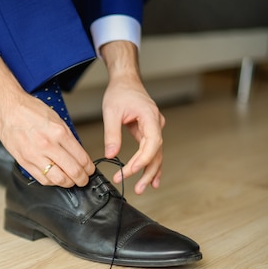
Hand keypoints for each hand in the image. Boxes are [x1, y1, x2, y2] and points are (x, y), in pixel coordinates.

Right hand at [0, 56, 93, 186]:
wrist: (7, 109)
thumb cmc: (30, 110)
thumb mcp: (56, 119)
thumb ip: (67, 138)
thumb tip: (78, 154)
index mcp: (59, 132)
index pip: (81, 157)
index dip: (89, 168)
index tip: (90, 170)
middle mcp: (48, 145)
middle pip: (73, 171)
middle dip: (82, 178)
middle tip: (84, 179)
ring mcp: (35, 155)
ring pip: (58, 179)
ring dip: (68, 183)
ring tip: (71, 181)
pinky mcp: (24, 162)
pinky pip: (42, 179)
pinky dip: (52, 182)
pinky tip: (55, 178)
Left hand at [100, 41, 164, 193]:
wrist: (126, 80)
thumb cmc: (120, 92)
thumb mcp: (111, 112)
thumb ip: (112, 134)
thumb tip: (111, 155)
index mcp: (150, 118)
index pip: (151, 144)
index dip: (142, 160)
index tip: (128, 171)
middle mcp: (156, 124)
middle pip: (156, 153)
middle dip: (147, 172)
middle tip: (136, 188)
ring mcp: (155, 128)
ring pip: (156, 154)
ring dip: (150, 172)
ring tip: (141, 188)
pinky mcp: (149, 132)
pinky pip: (152, 151)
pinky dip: (150, 164)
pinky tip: (150, 179)